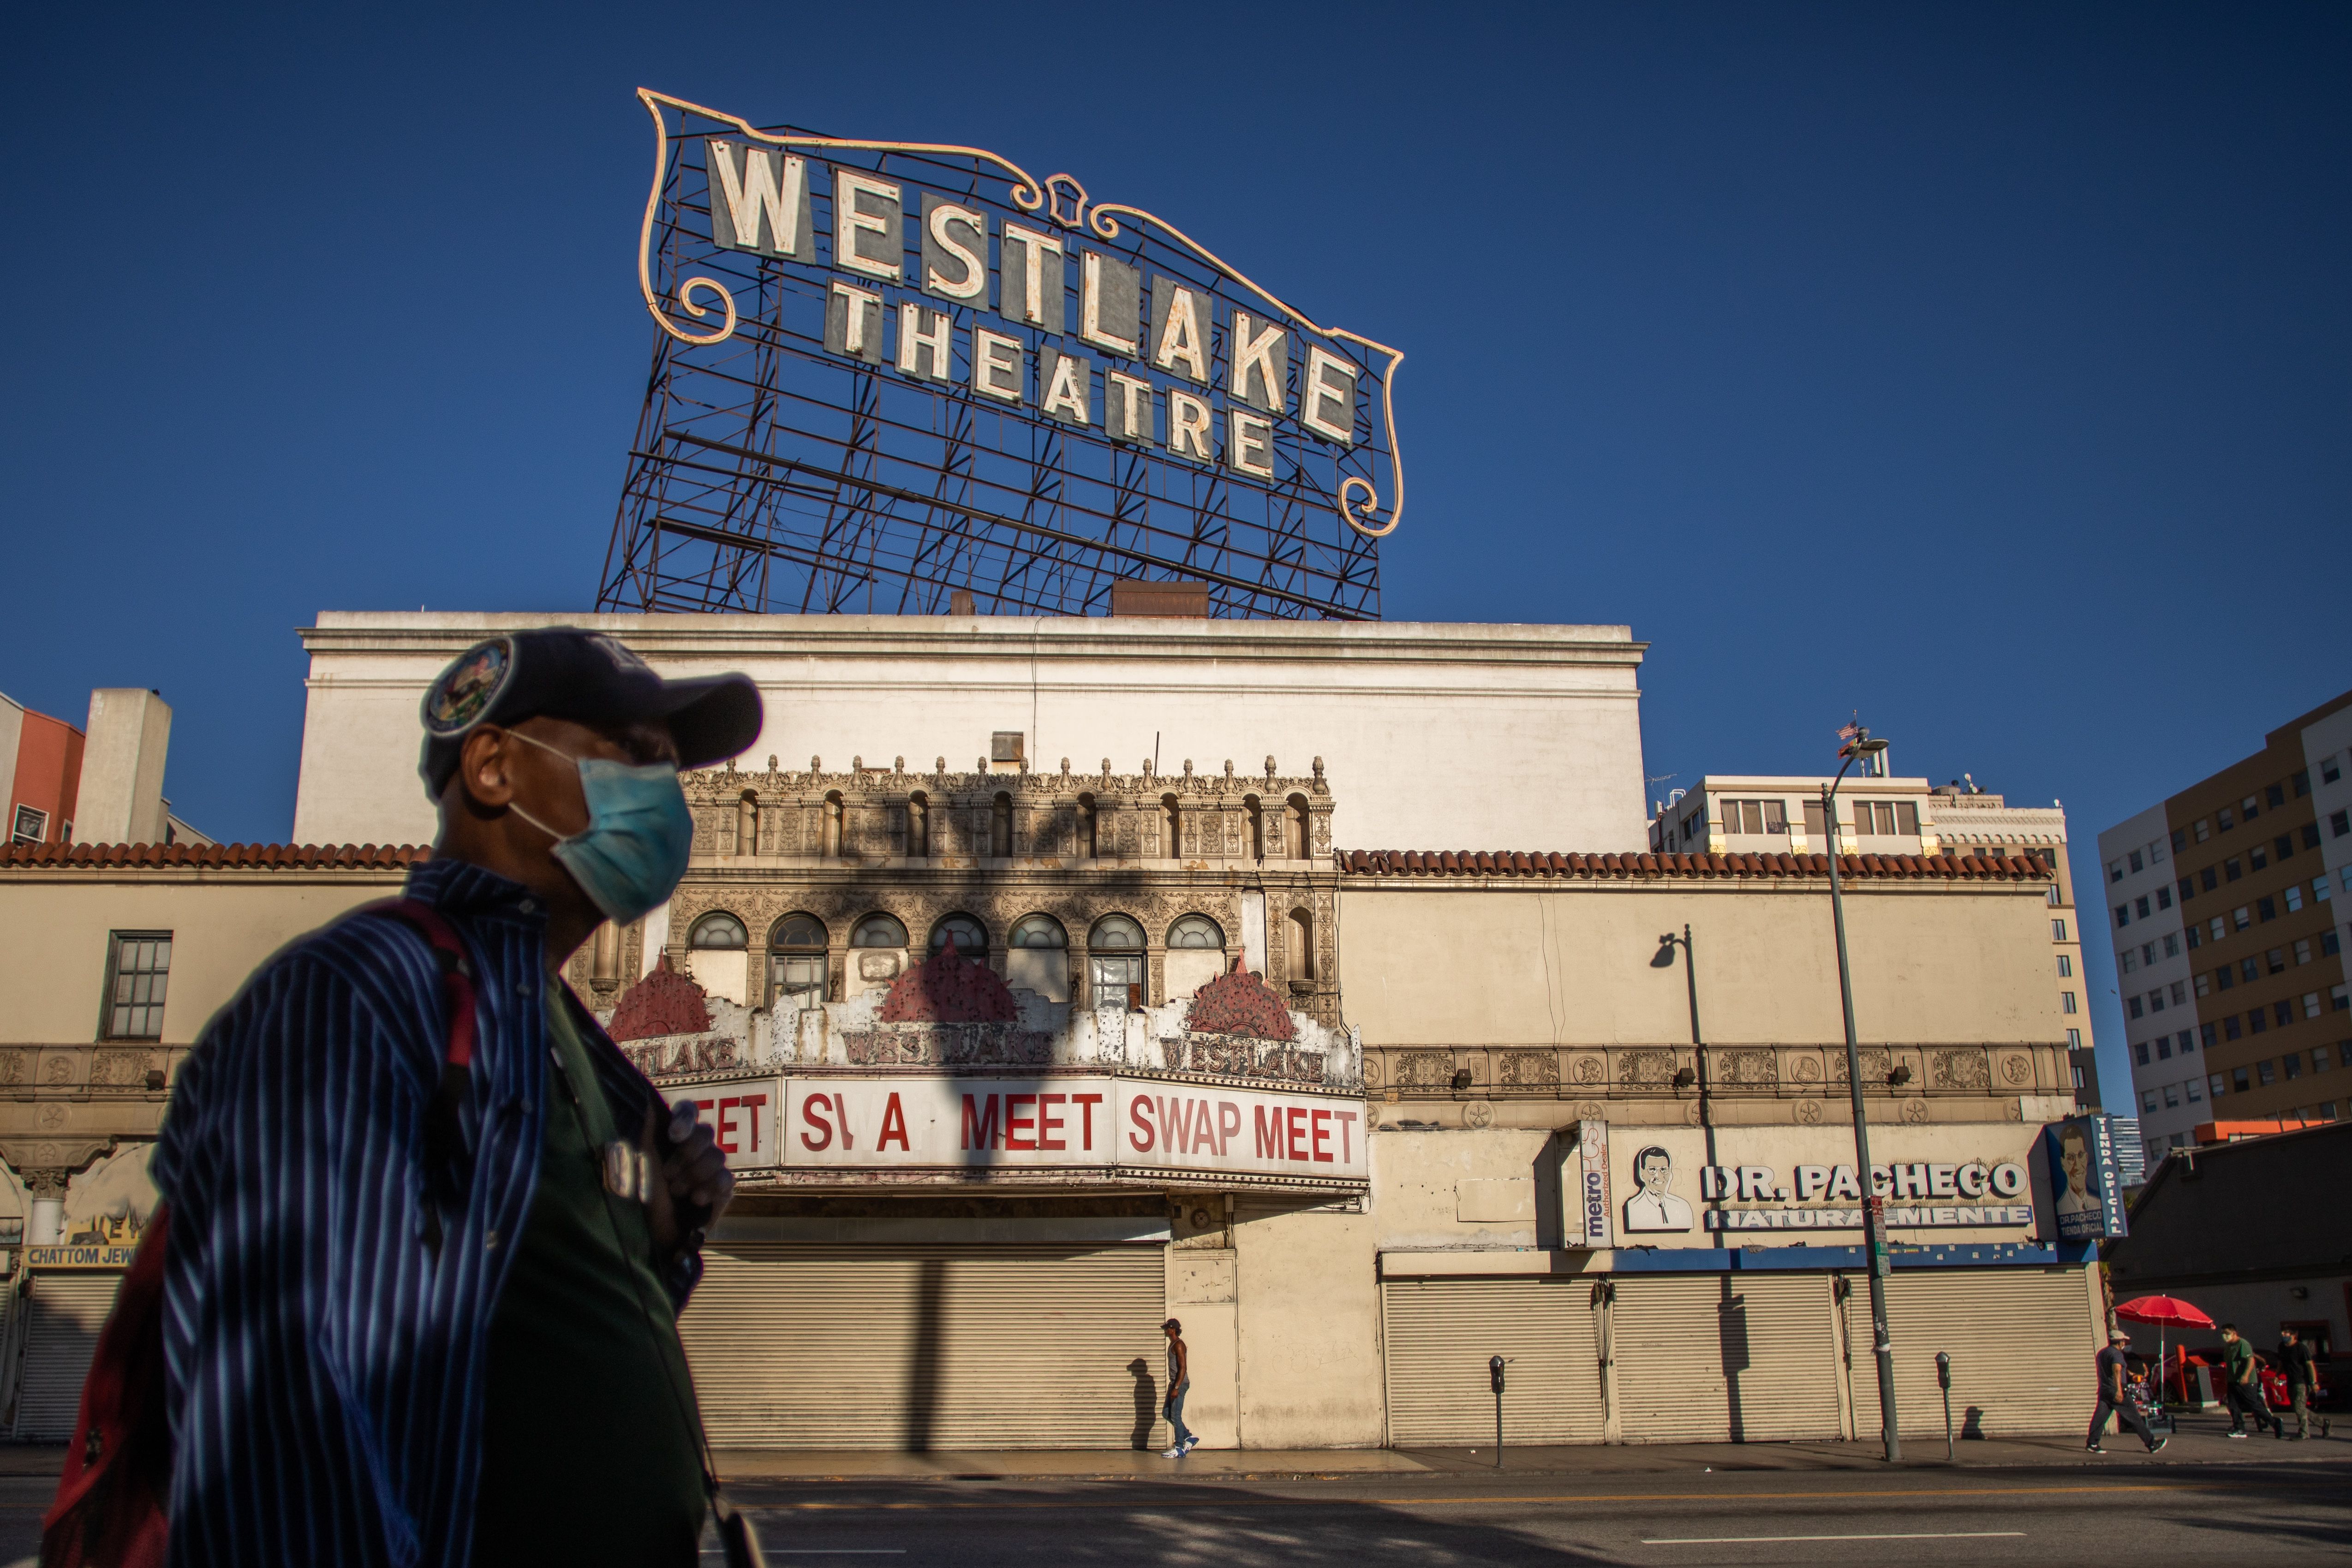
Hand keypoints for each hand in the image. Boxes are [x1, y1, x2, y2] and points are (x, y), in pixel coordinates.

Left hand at [639, 1101, 734, 1255]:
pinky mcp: (724, 1188)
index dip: (685, 1119)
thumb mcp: (640, 1161)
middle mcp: (696, 1148)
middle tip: (668, 1175)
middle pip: (706, 1132)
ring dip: (694, 1176)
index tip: (674, 1136)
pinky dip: (709, 1188)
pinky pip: (726, 1179)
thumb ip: (647, 1130)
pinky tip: (695, 1200)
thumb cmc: (644, 1195)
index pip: (689, 1111)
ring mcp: (713, 1168)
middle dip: (686, 1155)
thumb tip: (649, 1102)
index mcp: (675, 1137)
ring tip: (678, 1192)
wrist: (654, 1234)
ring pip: (717, 1156)